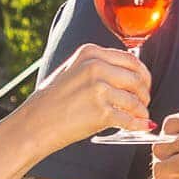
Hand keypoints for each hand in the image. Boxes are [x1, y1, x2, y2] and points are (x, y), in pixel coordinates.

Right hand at [27, 43, 151, 146]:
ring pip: (135, 100)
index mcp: (90, 53)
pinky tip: (140, 126)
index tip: (144, 84)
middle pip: (137, 78)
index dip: (143, 74)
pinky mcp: (101, 112)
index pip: (130, 59)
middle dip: (145, 92)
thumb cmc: (51, 100)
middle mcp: (95, 67)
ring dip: (142, 110)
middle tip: (143, 102)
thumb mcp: (72, 70)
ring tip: (139, 116)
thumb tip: (130, 74)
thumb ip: (98, 66)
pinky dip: (138, 124)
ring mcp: (98, 89)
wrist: (34, 124)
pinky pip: (129, 119)